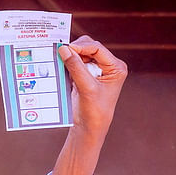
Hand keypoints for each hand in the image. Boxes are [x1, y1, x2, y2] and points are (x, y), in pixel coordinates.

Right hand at [48, 37, 126, 174]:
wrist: (88, 128)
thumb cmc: (94, 112)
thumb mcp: (87, 88)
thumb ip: (76, 67)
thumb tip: (64, 49)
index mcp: (116, 68)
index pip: (98, 49)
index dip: (82, 46)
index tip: (66, 49)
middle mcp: (108, 66)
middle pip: (89, 47)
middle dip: (75, 50)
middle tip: (61, 53)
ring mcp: (96, 70)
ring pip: (81, 53)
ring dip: (70, 56)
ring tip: (59, 60)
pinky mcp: (86, 75)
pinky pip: (75, 62)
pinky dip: (67, 63)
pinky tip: (60, 67)